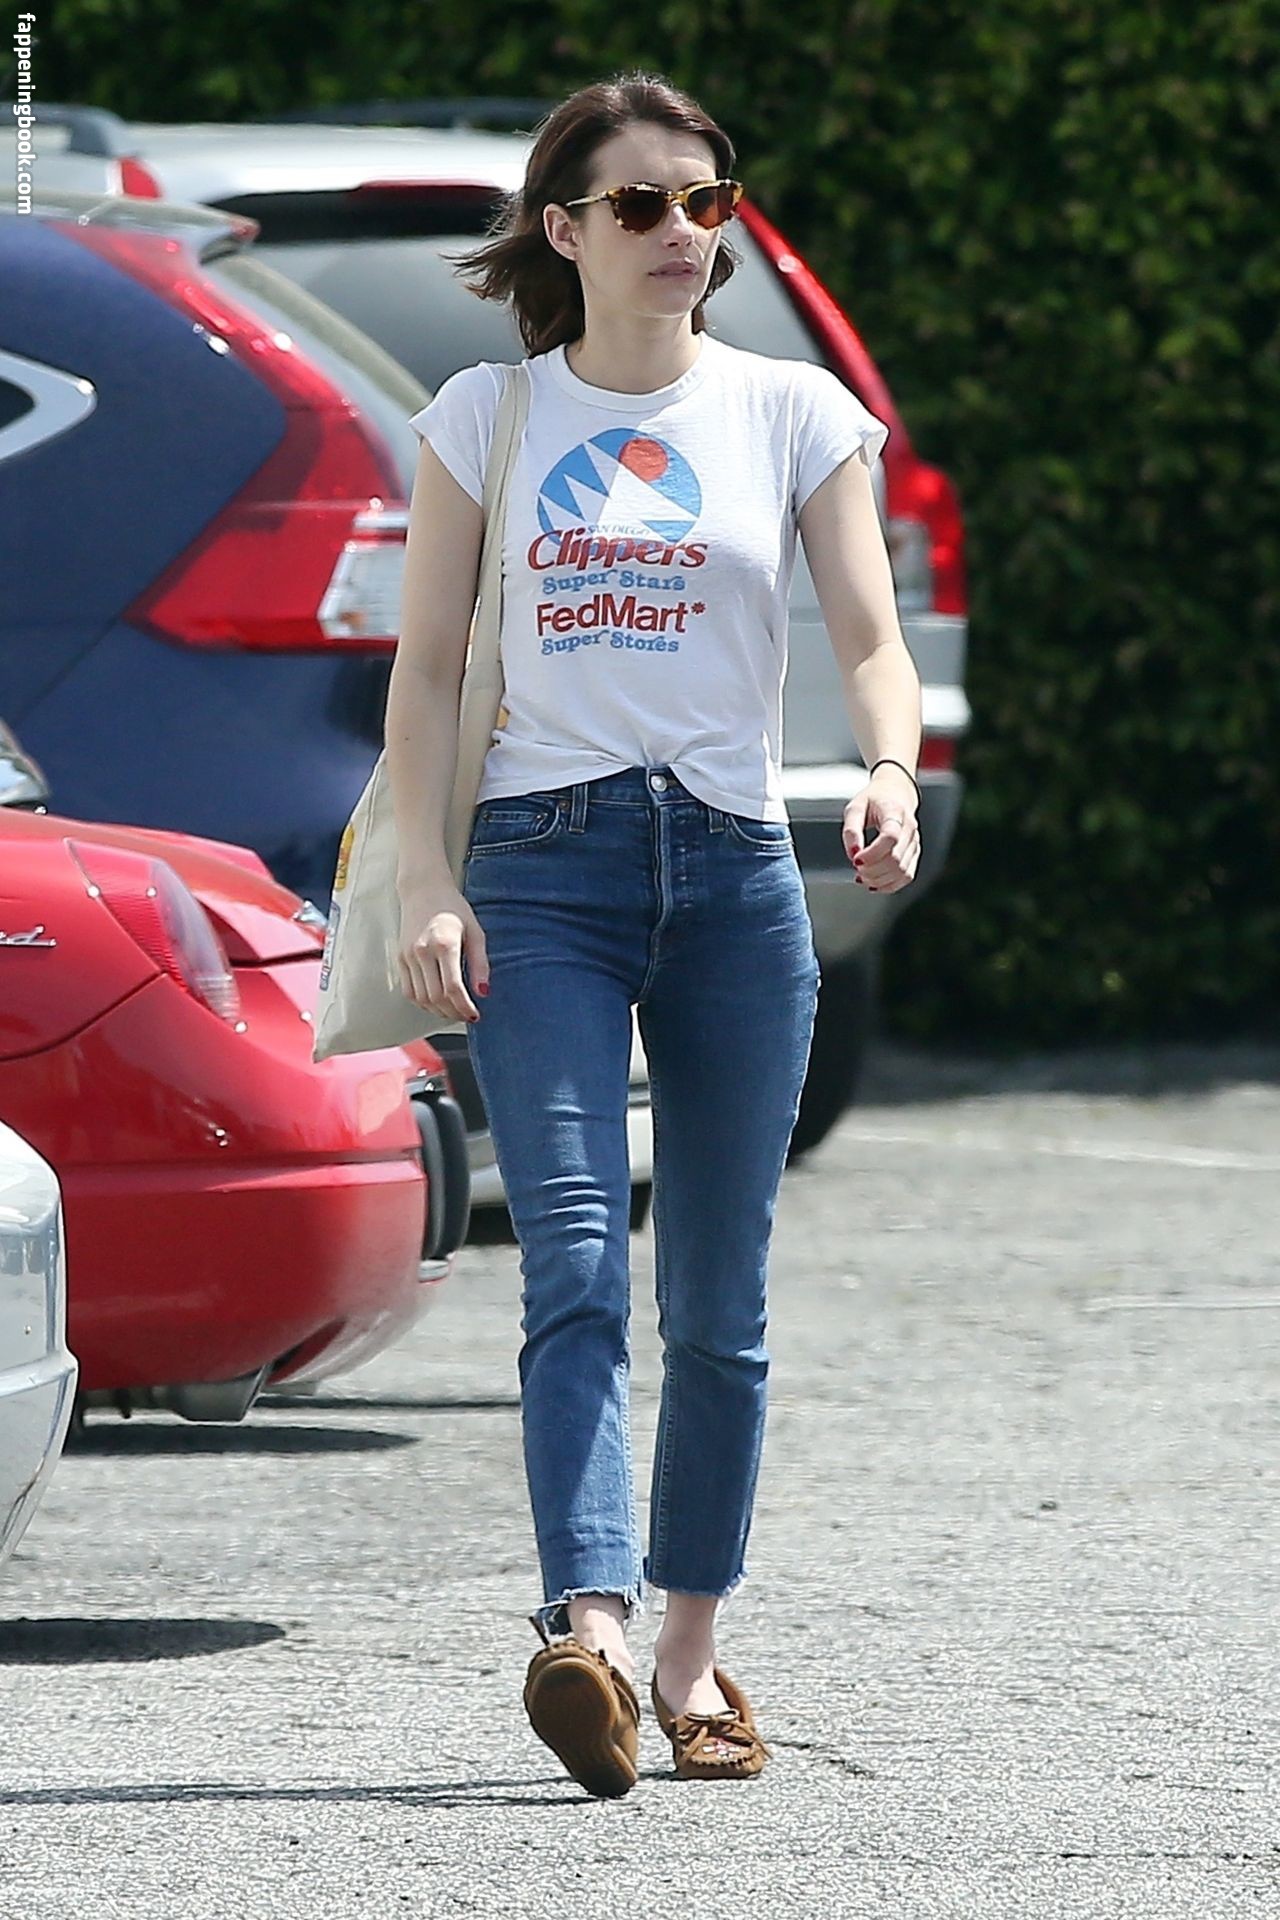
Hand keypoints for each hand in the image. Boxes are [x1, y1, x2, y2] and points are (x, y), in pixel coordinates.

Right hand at [395, 878, 489, 1022]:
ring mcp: (408, 956)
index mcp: (444, 944)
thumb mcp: (475, 932)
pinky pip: (408, 990)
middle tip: (466, 1015)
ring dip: (438, 1011)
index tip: (475, 1014)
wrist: (424, 890)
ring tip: (453, 1011)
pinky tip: (436, 1003)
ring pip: (421, 998)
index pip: (453, 987)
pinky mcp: (400, 958)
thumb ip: (480, 963)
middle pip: (436, 997)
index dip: (464, 1006)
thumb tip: (483, 992)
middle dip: (453, 1013)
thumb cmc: (453, 909)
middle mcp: (422, 951)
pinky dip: (422, 1003)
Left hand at [842, 768, 920, 892]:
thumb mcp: (855, 808)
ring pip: (902, 871)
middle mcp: (909, 828)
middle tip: (856, 867)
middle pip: (896, 859)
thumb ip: (851, 830)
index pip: (890, 837)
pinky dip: (890, 885)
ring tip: (862, 876)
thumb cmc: (874, 800)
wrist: (895, 793)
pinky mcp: (914, 853)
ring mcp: (914, 842)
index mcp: (894, 812)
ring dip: (879, 879)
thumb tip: (853, 853)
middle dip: (872, 869)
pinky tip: (874, 882)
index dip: (872, 854)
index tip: (856, 859)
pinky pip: (907, 876)